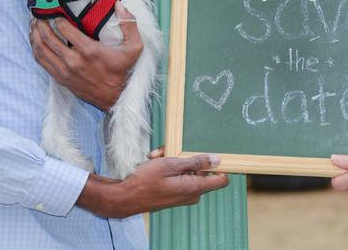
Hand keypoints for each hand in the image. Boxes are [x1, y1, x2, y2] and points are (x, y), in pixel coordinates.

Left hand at [30, 2, 143, 110]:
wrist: (115, 97)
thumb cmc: (123, 70)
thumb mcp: (134, 47)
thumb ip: (129, 23)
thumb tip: (118, 4)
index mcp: (90, 50)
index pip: (65, 29)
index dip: (58, 18)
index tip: (57, 11)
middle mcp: (74, 61)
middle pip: (49, 38)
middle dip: (41, 24)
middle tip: (39, 14)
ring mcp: (65, 71)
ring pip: (41, 50)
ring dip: (35, 35)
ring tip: (34, 25)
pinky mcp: (60, 78)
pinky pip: (42, 62)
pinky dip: (36, 49)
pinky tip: (35, 40)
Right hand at [76, 154, 228, 217]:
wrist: (125, 197)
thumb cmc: (146, 181)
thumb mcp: (171, 164)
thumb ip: (196, 162)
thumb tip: (218, 159)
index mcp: (195, 187)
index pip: (222, 179)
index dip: (219, 165)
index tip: (210, 152)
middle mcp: (192, 193)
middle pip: (201, 169)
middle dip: (187, 157)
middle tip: (169, 151)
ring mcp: (183, 194)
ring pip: (187, 170)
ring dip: (173, 160)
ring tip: (157, 156)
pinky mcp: (174, 193)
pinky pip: (178, 176)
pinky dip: (168, 167)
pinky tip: (154, 161)